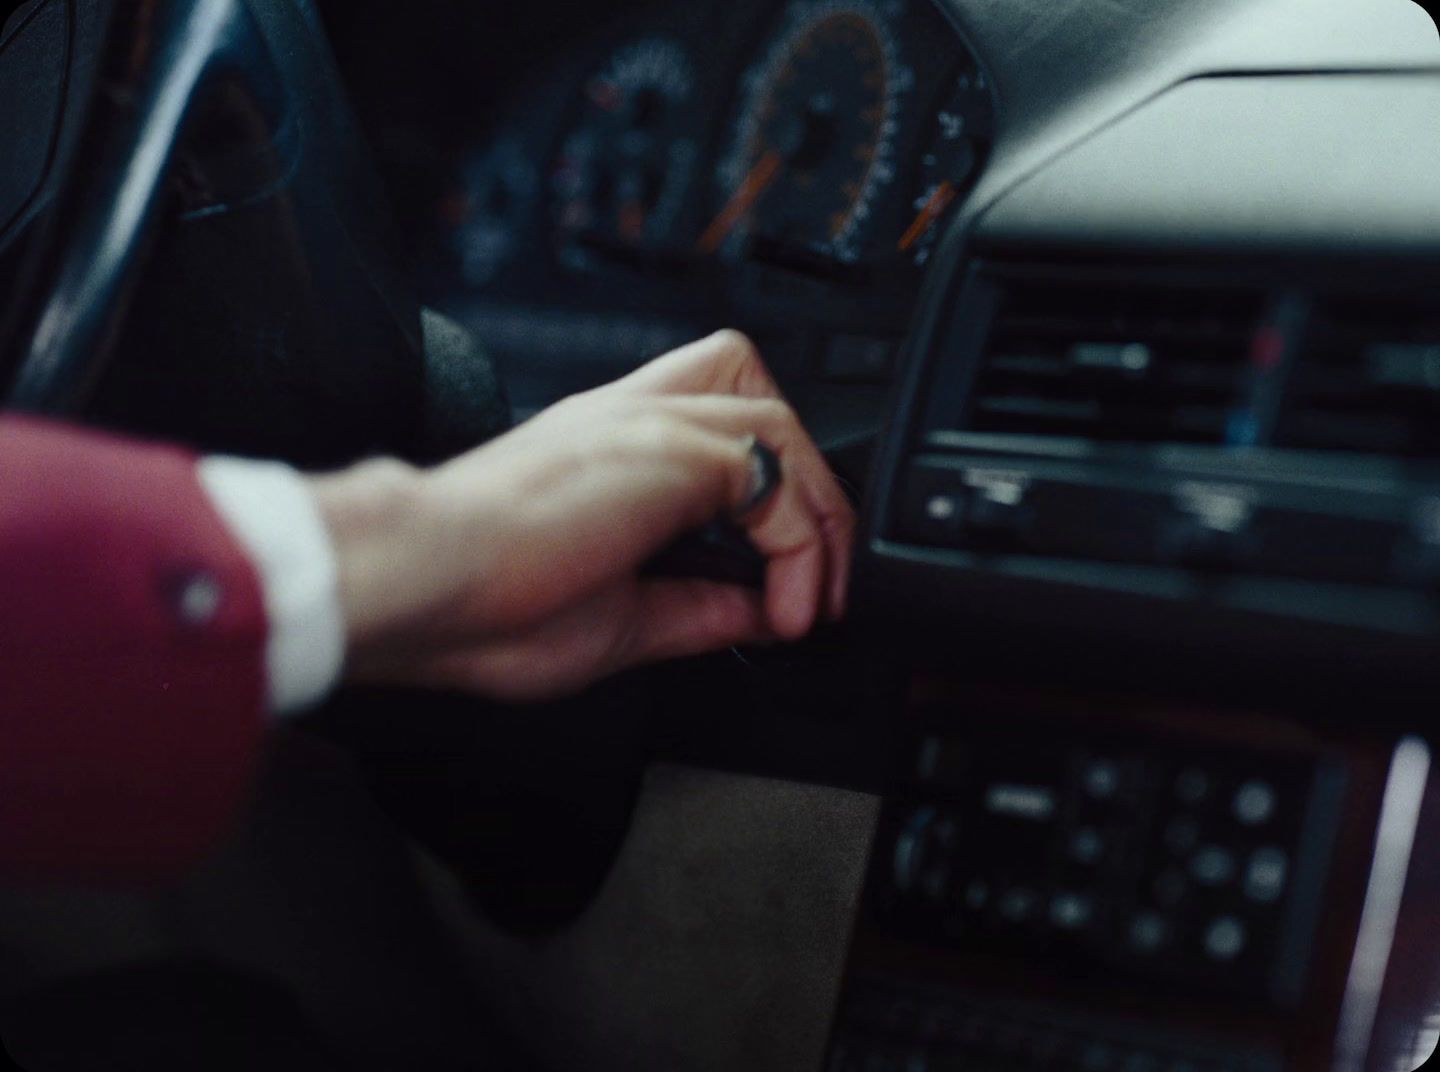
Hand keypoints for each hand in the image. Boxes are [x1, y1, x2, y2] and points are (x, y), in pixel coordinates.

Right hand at [312, 331, 854, 701]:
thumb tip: (760, 612)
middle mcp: (631, 418)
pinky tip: (781, 608)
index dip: (764, 488)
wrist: (419, 583)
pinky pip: (775, 478)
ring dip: (816, 511)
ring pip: (775, 419)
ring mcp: (652, 424)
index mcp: (608, 448)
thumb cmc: (479, 603)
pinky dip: (800, 546)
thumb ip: (697, 608)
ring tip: (813, 592)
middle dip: (805, 481)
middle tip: (815, 571)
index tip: (780, 577)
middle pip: (753, 389)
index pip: (709, 419)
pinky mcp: (671, 449)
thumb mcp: (619, 619)